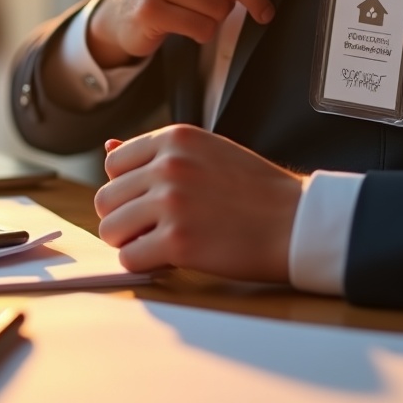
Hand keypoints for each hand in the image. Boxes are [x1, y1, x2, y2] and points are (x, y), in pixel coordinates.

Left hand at [94, 124, 301, 282]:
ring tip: (161, 242)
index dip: (129, 188)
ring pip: (110, 229)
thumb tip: (108, 145)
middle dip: (125, 218)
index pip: (113, 164)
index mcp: (174, 139)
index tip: (152, 201)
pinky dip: (144, 263)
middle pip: (105, 199)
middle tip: (155, 228)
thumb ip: (158, 152)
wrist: (296, 221)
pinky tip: (170, 258)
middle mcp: (168, 166)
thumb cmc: (255, 190)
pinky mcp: (177, 241)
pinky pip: (129, 258)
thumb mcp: (207, 152)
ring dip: (130, 242)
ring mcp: (171, 203)